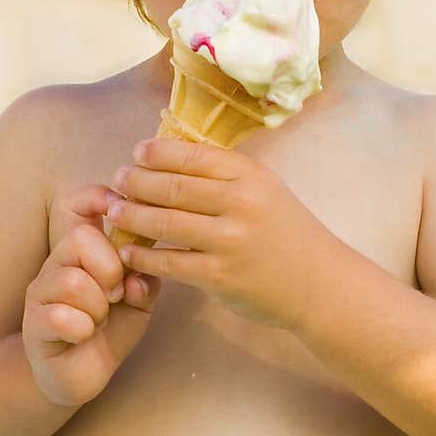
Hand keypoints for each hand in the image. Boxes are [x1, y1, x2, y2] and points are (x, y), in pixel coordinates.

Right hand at [23, 183, 160, 407]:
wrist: (81, 375)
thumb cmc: (110, 330)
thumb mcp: (139, 301)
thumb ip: (146, 280)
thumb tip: (137, 277)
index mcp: (81, 252)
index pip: (83, 210)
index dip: (103, 210)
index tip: (125, 234)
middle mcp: (56, 264)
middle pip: (81, 240)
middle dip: (110, 271)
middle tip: (114, 296)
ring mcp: (40, 293)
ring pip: (73, 281)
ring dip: (97, 308)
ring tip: (98, 320)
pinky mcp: (33, 325)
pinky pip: (60, 317)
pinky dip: (82, 330)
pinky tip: (82, 336)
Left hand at [105, 136, 329, 328]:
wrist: (320, 284)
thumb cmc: (289, 234)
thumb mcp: (267, 191)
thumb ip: (228, 176)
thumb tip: (174, 158)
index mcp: (251, 176)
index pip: (193, 155)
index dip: (158, 152)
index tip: (137, 153)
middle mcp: (240, 203)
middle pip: (173, 186)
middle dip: (137, 182)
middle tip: (117, 180)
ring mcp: (229, 241)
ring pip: (165, 223)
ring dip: (132, 216)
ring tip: (114, 212)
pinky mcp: (220, 276)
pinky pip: (170, 263)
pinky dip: (143, 257)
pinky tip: (128, 253)